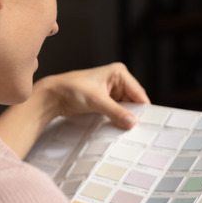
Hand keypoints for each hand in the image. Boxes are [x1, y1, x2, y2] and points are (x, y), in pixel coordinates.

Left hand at [0, 63, 148, 157]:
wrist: (52, 96)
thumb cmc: (71, 90)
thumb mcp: (97, 101)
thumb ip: (116, 112)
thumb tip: (132, 123)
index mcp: (118, 73)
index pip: (138, 93)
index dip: (143, 108)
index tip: (148, 123)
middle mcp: (117, 80)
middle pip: (133, 101)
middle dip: (134, 114)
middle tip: (139, 129)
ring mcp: (111, 90)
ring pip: (126, 107)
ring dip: (126, 118)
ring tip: (129, 130)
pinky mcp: (105, 100)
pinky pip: (117, 110)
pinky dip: (118, 118)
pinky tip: (120, 126)